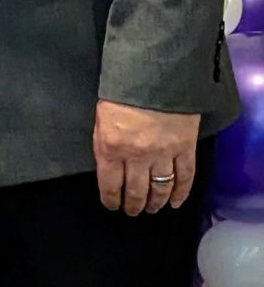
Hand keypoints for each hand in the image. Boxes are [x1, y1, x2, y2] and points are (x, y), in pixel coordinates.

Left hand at [92, 101, 199, 215]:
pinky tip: (176, 202)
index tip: (113, 206)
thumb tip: (109, 171)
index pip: (110, 185)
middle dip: (134, 205)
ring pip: (161, 188)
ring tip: (152, 208)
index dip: (111, 200)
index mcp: (111, 148)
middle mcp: (137, 156)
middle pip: (136, 191)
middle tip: (133, 212)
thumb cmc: (121, 94)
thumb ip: (105, 147)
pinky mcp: (185, 147)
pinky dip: (181, 192)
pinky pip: (185, 176)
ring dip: (156, 202)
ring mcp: (164, 153)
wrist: (154, 74)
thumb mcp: (101, 121)